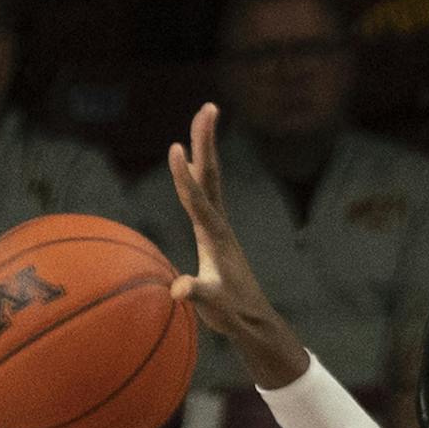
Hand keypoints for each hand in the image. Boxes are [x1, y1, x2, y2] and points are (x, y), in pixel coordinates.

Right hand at [166, 103, 305, 387]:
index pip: (197, 199)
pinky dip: (199, 170)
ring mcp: (219, 225)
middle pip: (210, 174)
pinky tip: (192, 162)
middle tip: (209, 107)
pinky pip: (206, 191)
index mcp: (215, 236)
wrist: (254, 320)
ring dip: (205, 147)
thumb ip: (197, 294)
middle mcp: (219, 224)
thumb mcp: (213, 306)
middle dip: (206, 141)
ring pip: (210, 178)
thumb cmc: (232, 314)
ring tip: (203, 117)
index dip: (184, 176)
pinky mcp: (216, 231)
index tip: (175, 148)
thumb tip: (178, 290)